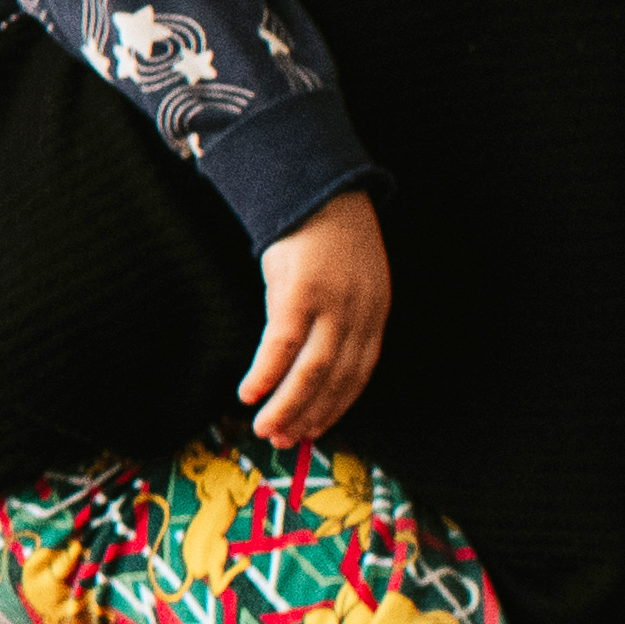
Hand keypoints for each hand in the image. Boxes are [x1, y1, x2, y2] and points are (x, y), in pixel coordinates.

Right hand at [243, 194, 392, 449]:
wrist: (314, 183)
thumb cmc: (324, 230)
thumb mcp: (349, 275)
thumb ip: (342, 312)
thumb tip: (315, 353)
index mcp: (375, 311)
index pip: (360, 373)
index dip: (336, 406)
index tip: (314, 430)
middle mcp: (360, 312)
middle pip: (337, 379)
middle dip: (310, 415)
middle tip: (285, 440)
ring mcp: (331, 303)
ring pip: (312, 371)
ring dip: (287, 406)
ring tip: (265, 428)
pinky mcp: (299, 292)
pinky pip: (281, 346)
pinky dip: (265, 375)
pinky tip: (249, 392)